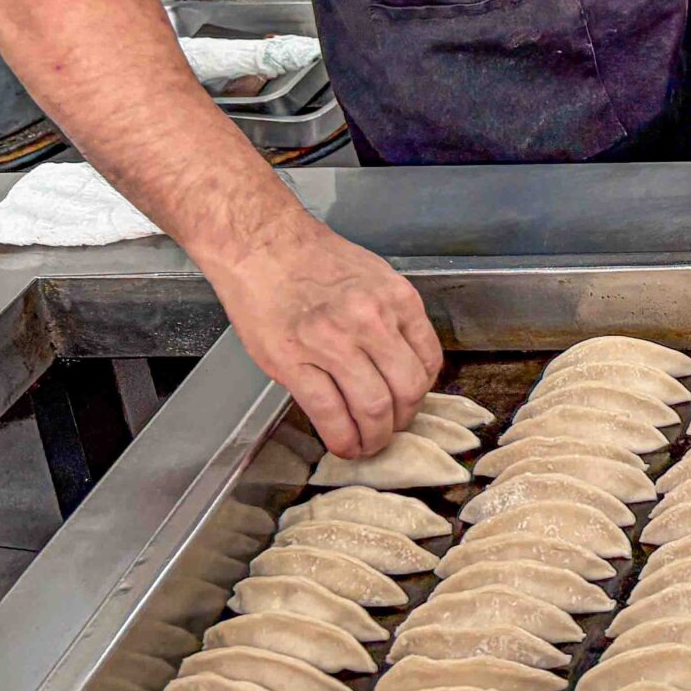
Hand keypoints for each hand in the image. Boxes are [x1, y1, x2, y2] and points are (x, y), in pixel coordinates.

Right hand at [201, 213, 440, 458]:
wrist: (262, 246)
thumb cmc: (315, 259)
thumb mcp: (375, 277)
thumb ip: (394, 318)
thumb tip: (404, 362)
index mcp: (397, 299)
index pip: (428, 360)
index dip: (422, 392)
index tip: (410, 403)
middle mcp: (371, 321)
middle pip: (406, 389)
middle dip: (402, 420)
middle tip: (390, 430)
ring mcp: (332, 343)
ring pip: (372, 407)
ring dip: (373, 437)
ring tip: (367, 445)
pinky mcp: (294, 362)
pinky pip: (329, 412)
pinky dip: (342, 437)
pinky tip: (342, 444)